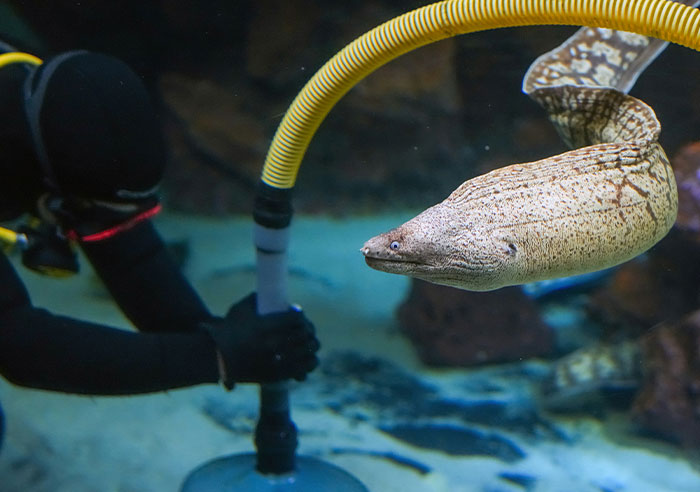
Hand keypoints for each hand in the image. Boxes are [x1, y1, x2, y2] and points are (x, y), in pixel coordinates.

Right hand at [202, 293, 319, 388]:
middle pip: (304, 335)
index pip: (296, 319)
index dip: (300, 316)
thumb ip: (257, 298)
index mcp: (265, 326)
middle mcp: (272, 344)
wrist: (216, 358)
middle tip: (307, 329)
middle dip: (308, 330)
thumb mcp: (240, 309)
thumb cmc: (228, 330)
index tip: (298, 315)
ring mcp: (275, 361)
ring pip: (306, 353)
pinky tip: (310, 360)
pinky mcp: (276, 375)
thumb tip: (271, 292)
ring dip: (311, 347)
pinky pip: (301, 370)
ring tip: (310, 344)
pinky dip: (309, 364)